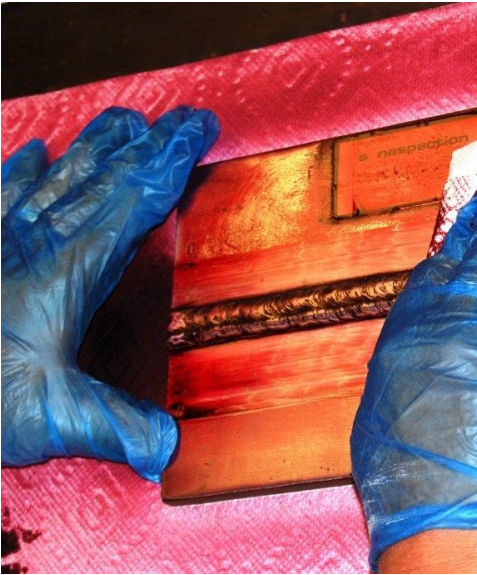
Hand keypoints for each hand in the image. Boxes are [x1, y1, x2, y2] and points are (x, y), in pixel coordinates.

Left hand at [1, 106, 218, 481]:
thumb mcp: (51, 419)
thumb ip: (114, 423)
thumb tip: (168, 446)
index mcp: (67, 268)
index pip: (133, 199)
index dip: (170, 160)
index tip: (196, 129)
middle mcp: (33, 242)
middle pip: (101, 176)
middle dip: (145, 144)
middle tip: (175, 118)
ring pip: (56, 177)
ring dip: (94, 148)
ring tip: (122, 122)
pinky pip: (2, 195)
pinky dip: (22, 172)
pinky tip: (33, 154)